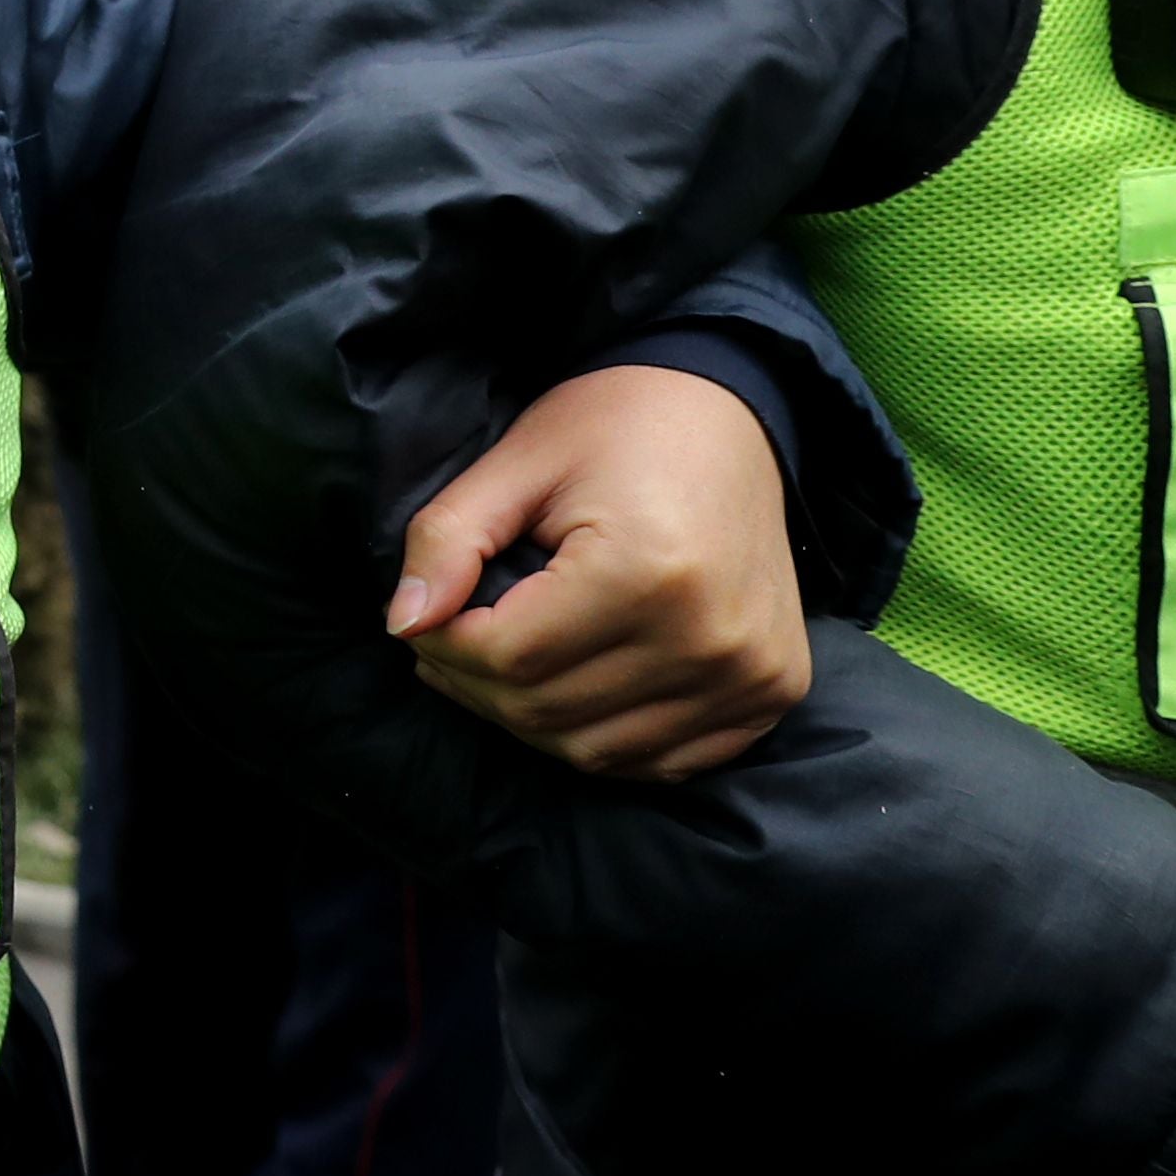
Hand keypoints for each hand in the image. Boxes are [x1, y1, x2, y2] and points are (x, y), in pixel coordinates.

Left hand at [386, 363, 805, 778]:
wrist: (729, 415)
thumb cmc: (615, 427)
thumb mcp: (516, 462)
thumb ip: (448, 540)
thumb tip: (402, 623)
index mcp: (646, 572)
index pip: (509, 656)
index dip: (443, 645)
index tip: (422, 620)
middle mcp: (710, 637)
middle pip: (548, 711)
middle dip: (475, 685)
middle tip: (444, 644)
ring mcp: (750, 675)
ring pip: (597, 750)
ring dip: (531, 720)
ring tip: (498, 666)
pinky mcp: (773, 693)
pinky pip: (662, 760)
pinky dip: (601, 739)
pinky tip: (568, 690)